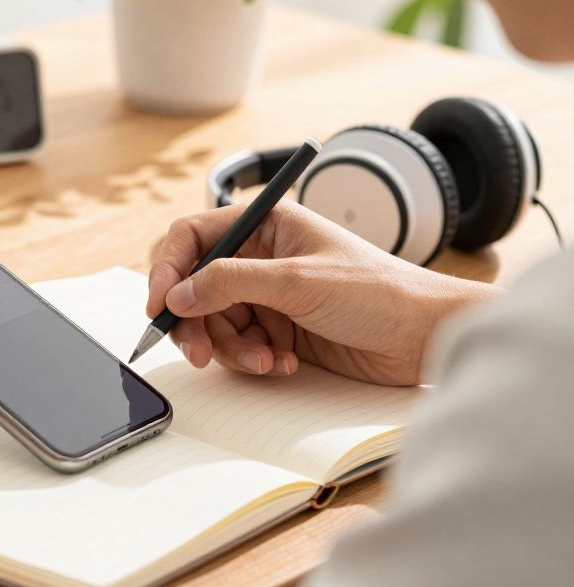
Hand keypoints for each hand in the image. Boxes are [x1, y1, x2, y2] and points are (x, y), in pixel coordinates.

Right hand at [146, 200, 497, 384]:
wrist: (426, 337)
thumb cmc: (381, 292)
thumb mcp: (298, 281)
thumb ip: (230, 283)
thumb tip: (177, 295)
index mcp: (265, 224)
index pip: (193, 237)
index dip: (168, 270)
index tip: (160, 306)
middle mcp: (261, 256)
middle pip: (195, 287)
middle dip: (196, 323)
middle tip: (198, 352)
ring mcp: (269, 294)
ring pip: (215, 323)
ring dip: (231, 348)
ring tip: (264, 359)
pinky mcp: (279, 328)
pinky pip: (240, 345)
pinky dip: (252, 359)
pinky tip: (282, 362)